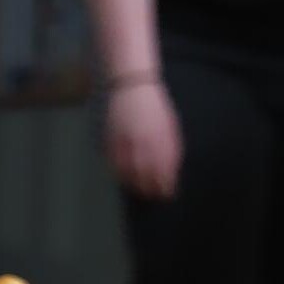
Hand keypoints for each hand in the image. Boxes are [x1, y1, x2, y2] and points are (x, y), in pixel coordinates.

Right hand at [106, 81, 181, 198]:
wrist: (133, 87)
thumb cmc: (156, 108)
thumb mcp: (169, 128)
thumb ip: (171, 150)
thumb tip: (170, 173)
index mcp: (162, 140)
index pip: (164, 172)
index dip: (165, 187)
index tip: (167, 195)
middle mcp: (144, 143)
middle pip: (146, 176)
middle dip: (150, 189)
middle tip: (152, 197)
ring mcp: (126, 142)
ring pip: (128, 172)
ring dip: (133, 184)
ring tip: (138, 190)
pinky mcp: (112, 139)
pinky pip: (114, 162)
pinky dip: (118, 172)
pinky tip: (122, 177)